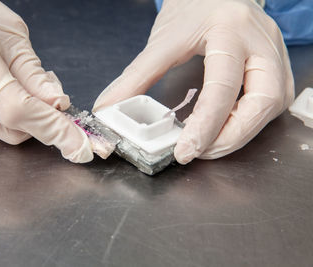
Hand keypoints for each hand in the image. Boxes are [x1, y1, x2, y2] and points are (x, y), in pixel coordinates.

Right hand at [0, 0, 92, 162]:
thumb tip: (59, 106)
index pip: (17, 110)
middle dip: (38, 119)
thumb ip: (35, 75)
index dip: (52, 129)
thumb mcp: (12, 35)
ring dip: (16, 116)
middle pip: (11, 128)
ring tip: (9, 82)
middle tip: (45, 95)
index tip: (79, 146)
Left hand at [93, 0, 293, 163]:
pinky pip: (271, 104)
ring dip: (240, 134)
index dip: (205, 124)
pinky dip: (246, 124)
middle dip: (232, 136)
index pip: (222, 85)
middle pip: (263, 101)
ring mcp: (276, 55)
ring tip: (209, 145)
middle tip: (201, 153)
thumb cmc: (190, 11)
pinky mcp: (278, 68)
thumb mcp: (162, 41)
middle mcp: (261, 42)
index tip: (185, 150)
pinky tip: (225, 130)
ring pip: (272, 107)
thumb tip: (109, 108)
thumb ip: (136, 77)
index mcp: (229, 30)